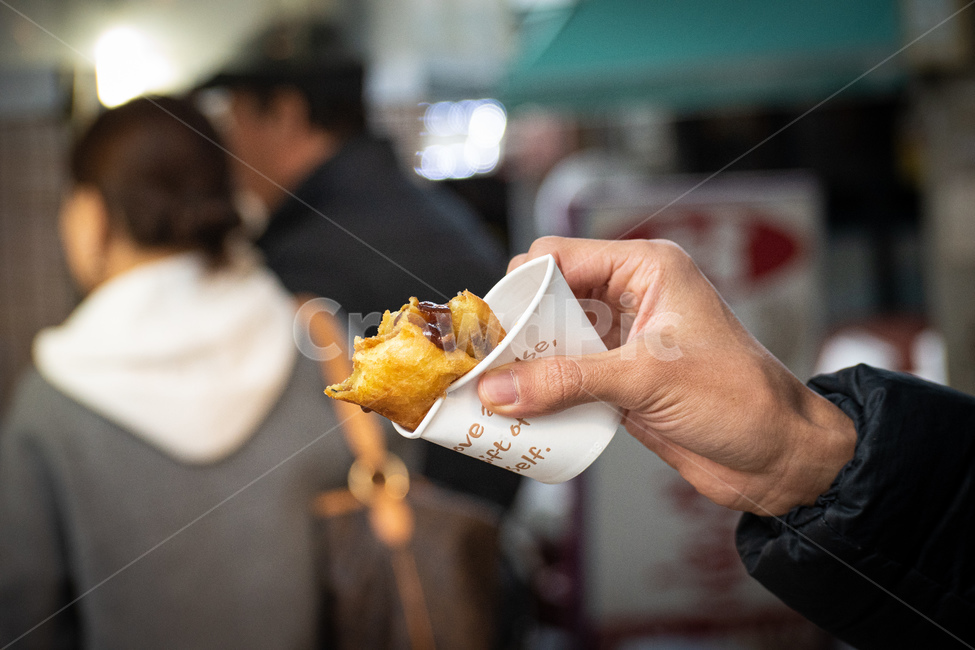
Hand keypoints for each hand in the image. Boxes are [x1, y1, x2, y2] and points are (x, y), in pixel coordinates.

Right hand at [477, 237, 854, 515]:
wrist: (779, 456)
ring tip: (491, 392)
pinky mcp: (621, 380)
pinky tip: (522, 412)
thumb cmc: (737, 398)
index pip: (559, 257)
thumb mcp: (646, 380)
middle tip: (482, 364)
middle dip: (516, 330)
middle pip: (549, 299)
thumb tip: (497, 389)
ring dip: (525, 365)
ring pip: (554, 340)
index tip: (489, 326)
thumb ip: (568, 380)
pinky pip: (567, 377)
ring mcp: (624, 340)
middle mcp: (630, 297)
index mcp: (644, 270)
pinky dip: (544, 392)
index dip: (520, 286)